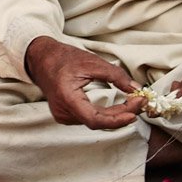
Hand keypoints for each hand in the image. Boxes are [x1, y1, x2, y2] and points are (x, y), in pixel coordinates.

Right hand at [26, 36, 143, 130]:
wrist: (41, 58)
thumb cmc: (63, 58)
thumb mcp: (92, 62)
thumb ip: (116, 76)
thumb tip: (135, 88)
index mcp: (67, 98)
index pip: (95, 120)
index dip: (117, 120)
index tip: (134, 111)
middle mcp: (63, 111)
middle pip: (98, 122)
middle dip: (122, 114)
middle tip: (140, 102)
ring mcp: (63, 116)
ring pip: (95, 122)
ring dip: (116, 115)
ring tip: (132, 103)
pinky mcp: (66, 115)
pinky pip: (90, 119)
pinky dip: (106, 115)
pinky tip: (118, 108)